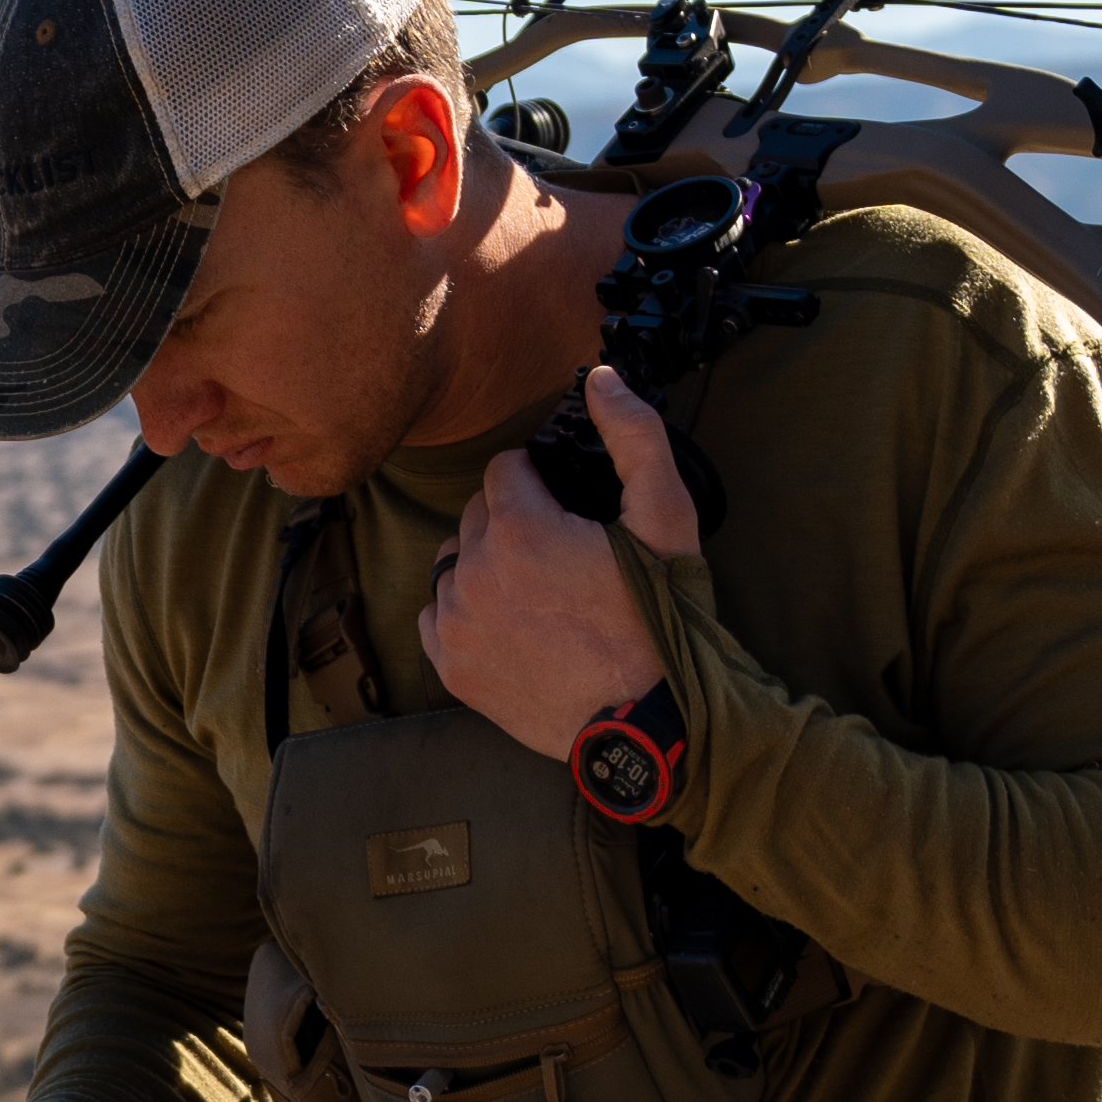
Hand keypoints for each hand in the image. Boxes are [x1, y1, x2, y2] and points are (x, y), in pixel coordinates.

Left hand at [419, 366, 695, 752]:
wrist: (647, 723)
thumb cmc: (661, 620)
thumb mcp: (667, 518)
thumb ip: (635, 437)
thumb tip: (599, 379)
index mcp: (521, 529)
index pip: (504, 469)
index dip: (539, 481)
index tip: (567, 509)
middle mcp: (474, 572)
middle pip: (475, 513)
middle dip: (512, 520)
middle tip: (559, 554)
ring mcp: (456, 623)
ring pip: (451, 561)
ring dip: (483, 562)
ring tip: (534, 590)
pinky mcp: (450, 667)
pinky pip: (434, 615)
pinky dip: (461, 611)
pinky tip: (506, 623)